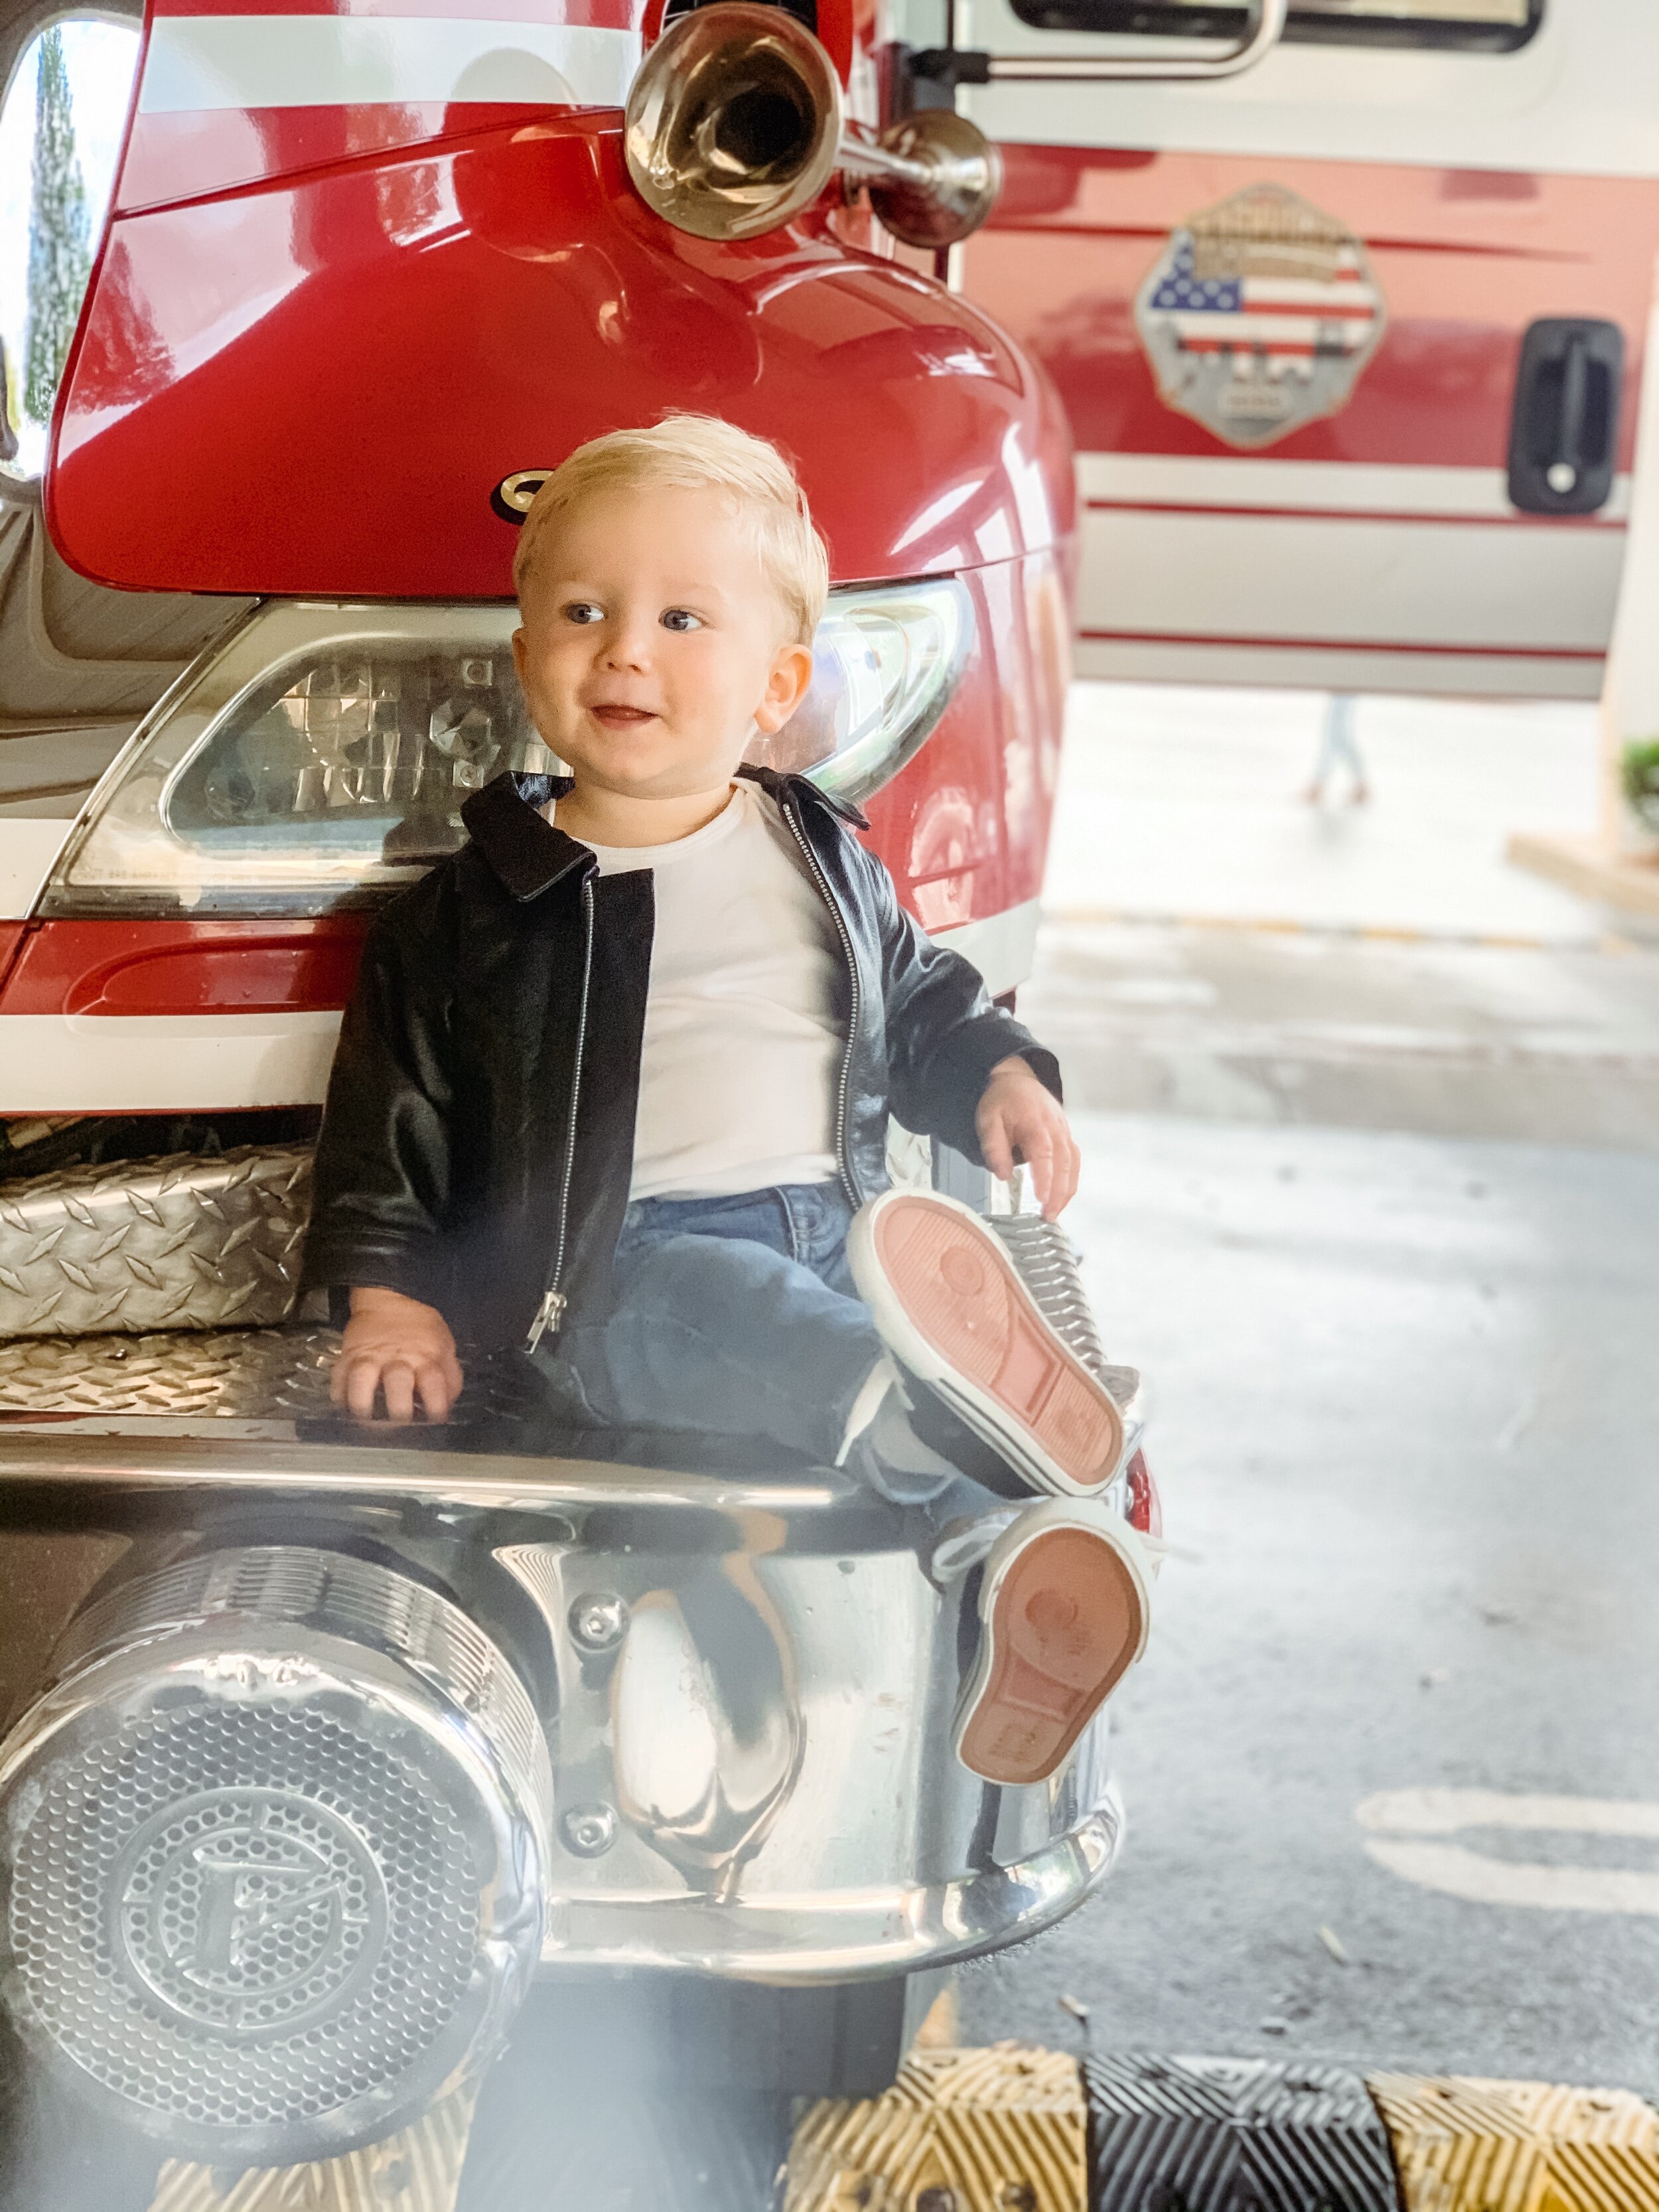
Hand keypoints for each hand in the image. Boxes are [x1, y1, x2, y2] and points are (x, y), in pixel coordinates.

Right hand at [333, 1287, 462, 1423]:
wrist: (391, 1297)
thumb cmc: (420, 1327)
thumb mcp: (445, 1345)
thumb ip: (449, 1376)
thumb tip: (448, 1405)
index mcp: (426, 1357)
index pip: (435, 1384)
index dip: (437, 1407)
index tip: (435, 1421)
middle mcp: (398, 1359)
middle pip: (397, 1383)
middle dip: (397, 1409)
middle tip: (398, 1424)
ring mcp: (371, 1357)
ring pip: (361, 1379)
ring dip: (361, 1402)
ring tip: (364, 1419)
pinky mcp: (350, 1355)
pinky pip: (338, 1375)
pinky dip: (338, 1393)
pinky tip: (342, 1407)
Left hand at [975, 1055, 1079, 1218]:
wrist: (1017, 1079)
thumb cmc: (1001, 1101)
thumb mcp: (987, 1120)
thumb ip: (994, 1147)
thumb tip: (1003, 1175)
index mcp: (1035, 1122)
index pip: (1044, 1153)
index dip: (1045, 1177)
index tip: (1041, 1199)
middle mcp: (1055, 1127)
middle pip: (1063, 1162)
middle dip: (1058, 1192)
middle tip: (1048, 1216)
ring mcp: (1064, 1131)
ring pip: (1072, 1164)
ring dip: (1066, 1190)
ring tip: (1055, 1212)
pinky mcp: (1066, 1136)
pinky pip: (1074, 1160)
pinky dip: (1070, 1180)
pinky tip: (1061, 1197)